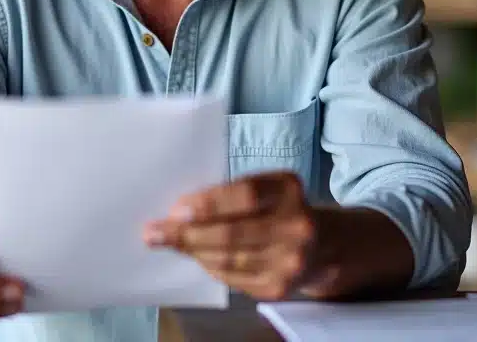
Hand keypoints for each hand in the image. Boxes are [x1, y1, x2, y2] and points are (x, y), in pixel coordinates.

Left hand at [143, 171, 317, 300]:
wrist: (320, 247)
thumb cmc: (278, 209)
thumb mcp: (265, 188)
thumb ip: (229, 194)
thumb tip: (179, 211)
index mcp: (289, 190)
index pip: (246, 194)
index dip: (210, 202)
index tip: (177, 209)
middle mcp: (297, 226)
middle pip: (232, 232)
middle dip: (187, 233)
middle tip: (155, 231)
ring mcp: (290, 260)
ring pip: (228, 258)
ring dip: (193, 251)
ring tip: (170, 242)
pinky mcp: (278, 287)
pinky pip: (232, 277)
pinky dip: (209, 265)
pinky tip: (197, 256)